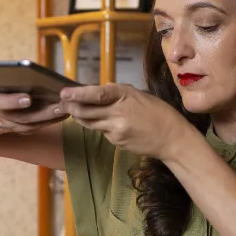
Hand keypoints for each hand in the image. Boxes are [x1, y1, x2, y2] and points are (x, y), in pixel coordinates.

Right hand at [0, 82, 65, 134]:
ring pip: (34, 124)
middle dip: (43, 112)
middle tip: (60, 104)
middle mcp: (3, 118)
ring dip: (51, 118)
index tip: (27, 98)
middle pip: (24, 118)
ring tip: (67, 107)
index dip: (13, 102)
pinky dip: (53, 120)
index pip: (0, 103)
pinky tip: (66, 112)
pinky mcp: (24, 129)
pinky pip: (40, 126)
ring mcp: (14, 125)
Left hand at [60, 84, 194, 158]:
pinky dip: (98, 126)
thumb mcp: (139, 95)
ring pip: (89, 123)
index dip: (78, 95)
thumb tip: (98, 93)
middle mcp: (118, 112)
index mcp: (125, 95)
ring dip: (80, 117)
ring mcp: (116, 129)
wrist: (172, 138)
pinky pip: (101, 132)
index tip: (64, 93)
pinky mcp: (116, 141)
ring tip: (74, 111)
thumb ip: (118, 94)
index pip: (97, 94)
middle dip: (71, 107)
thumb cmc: (159, 113)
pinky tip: (104, 123)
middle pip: (86, 111)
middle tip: (62, 103)